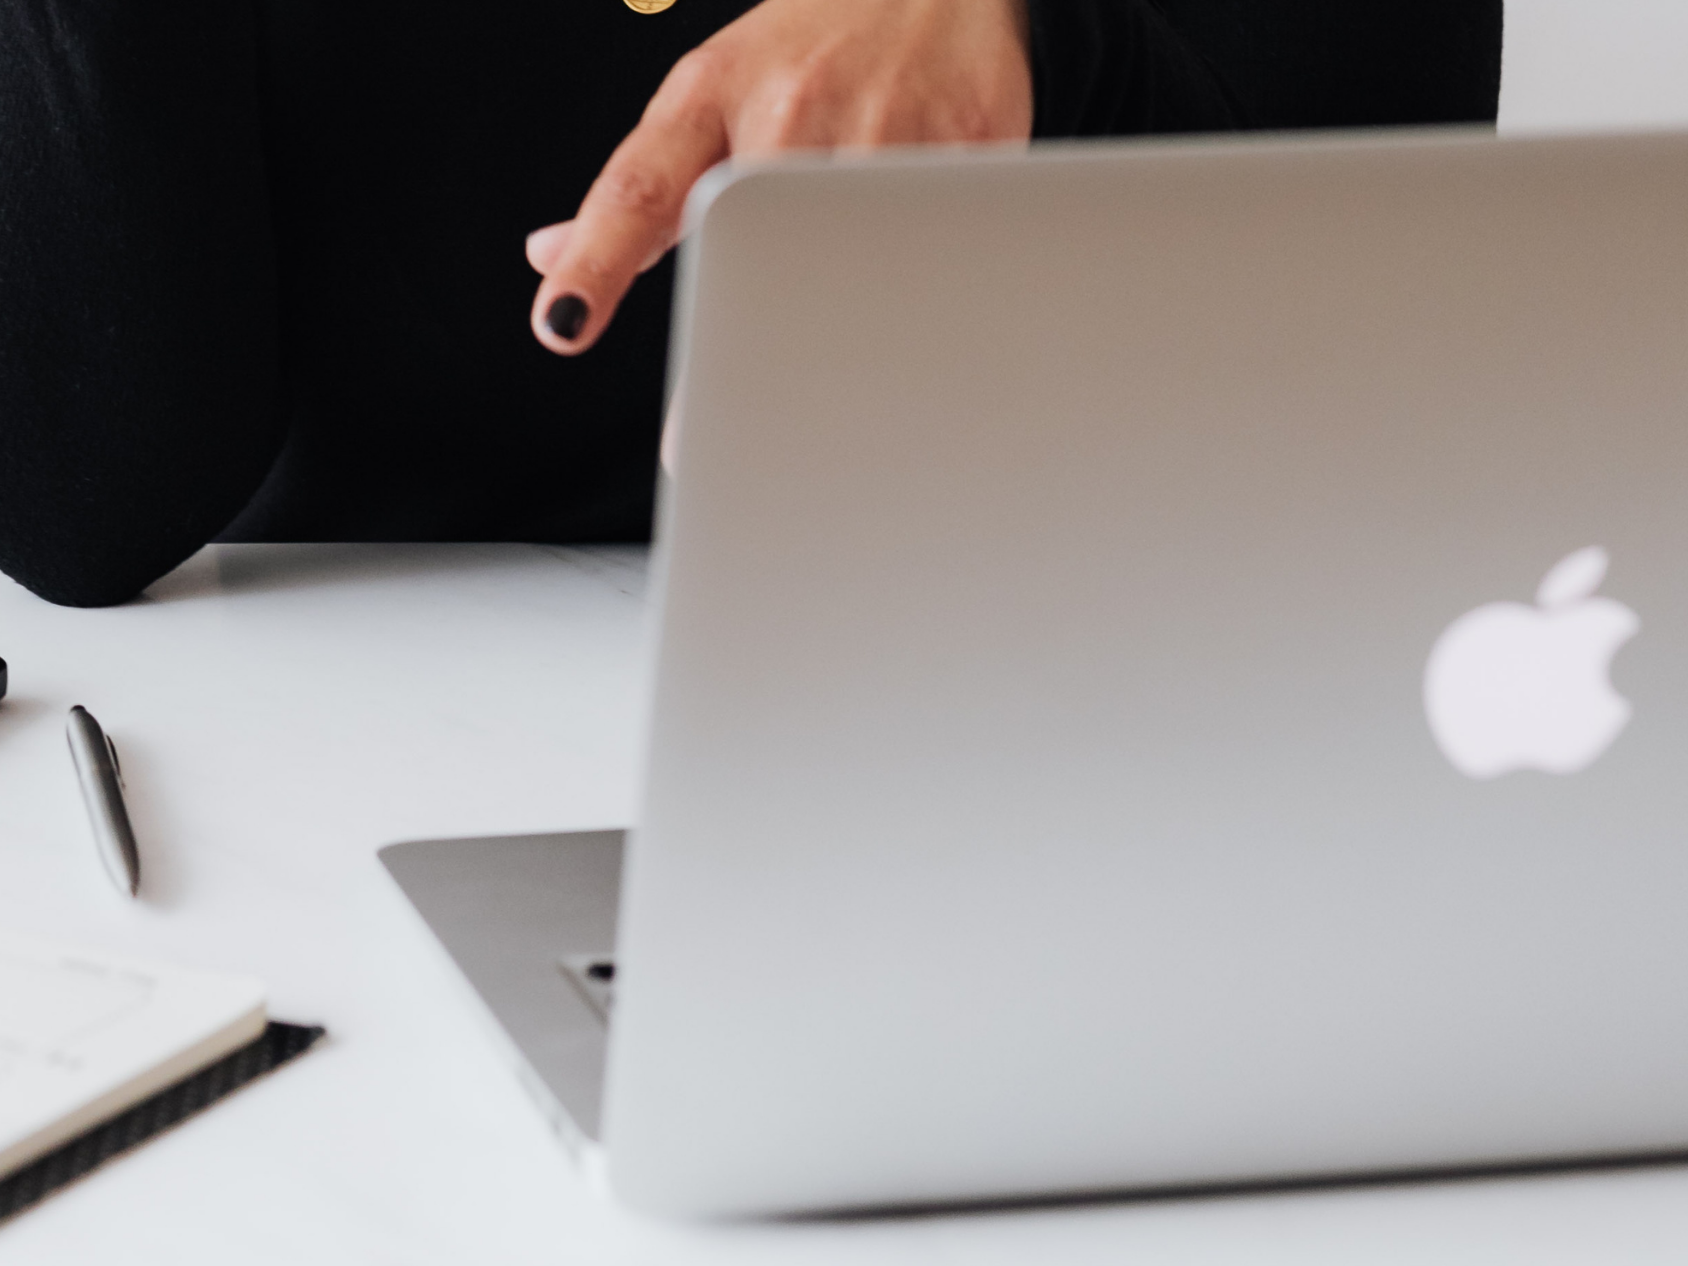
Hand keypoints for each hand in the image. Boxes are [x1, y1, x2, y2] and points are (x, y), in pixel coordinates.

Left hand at [527, 0, 1031, 354]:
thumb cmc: (808, 52)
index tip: (563, 326)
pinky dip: (929, 305)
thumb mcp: (706, 98)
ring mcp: (888, 128)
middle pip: (757, 249)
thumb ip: (638, 189)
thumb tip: (548, 257)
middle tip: (729, 424)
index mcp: (715, 97)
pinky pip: (943, 256)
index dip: (595, 262)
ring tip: (850, 367)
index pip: (640, 190)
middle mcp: (794, 108)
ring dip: (844, 340)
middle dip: (745, 342)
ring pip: (857, 269)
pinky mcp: (974, 151)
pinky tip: (929, 308)